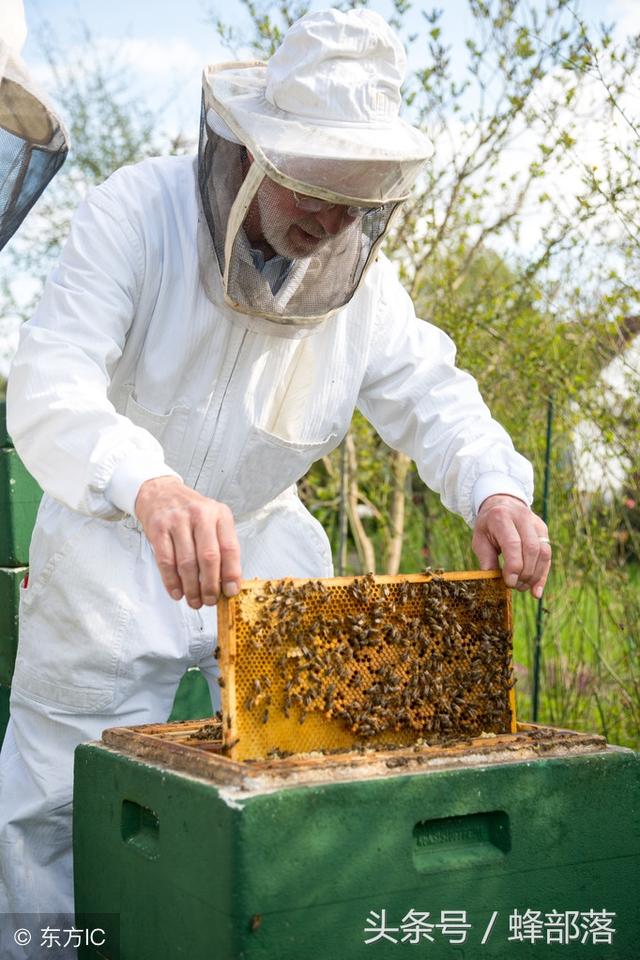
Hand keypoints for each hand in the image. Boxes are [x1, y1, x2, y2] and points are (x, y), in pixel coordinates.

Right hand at [134, 476, 241, 606]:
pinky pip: (166, 561)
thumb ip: (221, 546)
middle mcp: (200, 515)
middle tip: (210, 600)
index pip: (230, 548)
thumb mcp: (212, 520)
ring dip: (191, 588)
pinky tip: (177, 592)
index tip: (230, 591)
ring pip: (186, 563)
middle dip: (210, 585)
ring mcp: (177, 521)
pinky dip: (172, 581)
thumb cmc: (189, 512)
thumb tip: (227, 583)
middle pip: (208, 557)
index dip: (231, 574)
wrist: (160, 492)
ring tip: (194, 600)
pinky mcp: (158, 529)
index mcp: (219, 514)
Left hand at [472, 494, 550, 598]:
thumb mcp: (479, 539)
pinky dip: (543, 574)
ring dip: (535, 575)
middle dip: (525, 572)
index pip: (513, 543)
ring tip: (523, 588)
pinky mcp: (544, 530)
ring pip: (543, 552)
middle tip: (515, 586)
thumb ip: (486, 558)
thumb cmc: (488, 526)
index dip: (513, 566)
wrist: (501, 504)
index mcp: (501, 517)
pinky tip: (536, 591)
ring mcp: (536, 523)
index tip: (509, 582)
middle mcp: (522, 518)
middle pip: (531, 548)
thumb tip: (493, 581)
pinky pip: (547, 554)